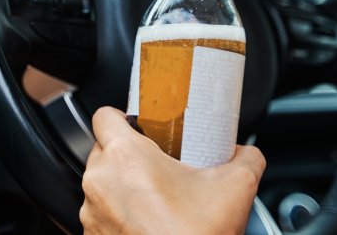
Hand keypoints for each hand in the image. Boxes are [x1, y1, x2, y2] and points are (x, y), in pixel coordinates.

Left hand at [80, 107, 265, 234]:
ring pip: (102, 184)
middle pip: (104, 150)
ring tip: (154, 198)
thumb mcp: (236, 187)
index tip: (142, 127)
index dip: (124, 117)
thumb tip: (245, 152)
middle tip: (158, 166)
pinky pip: (101, 214)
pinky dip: (118, 215)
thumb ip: (245, 157)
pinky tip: (146, 222)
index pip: (105, 115)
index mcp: (124, 156)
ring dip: (123, 187)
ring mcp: (91, 212)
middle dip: (128, 156)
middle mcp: (99, 181)